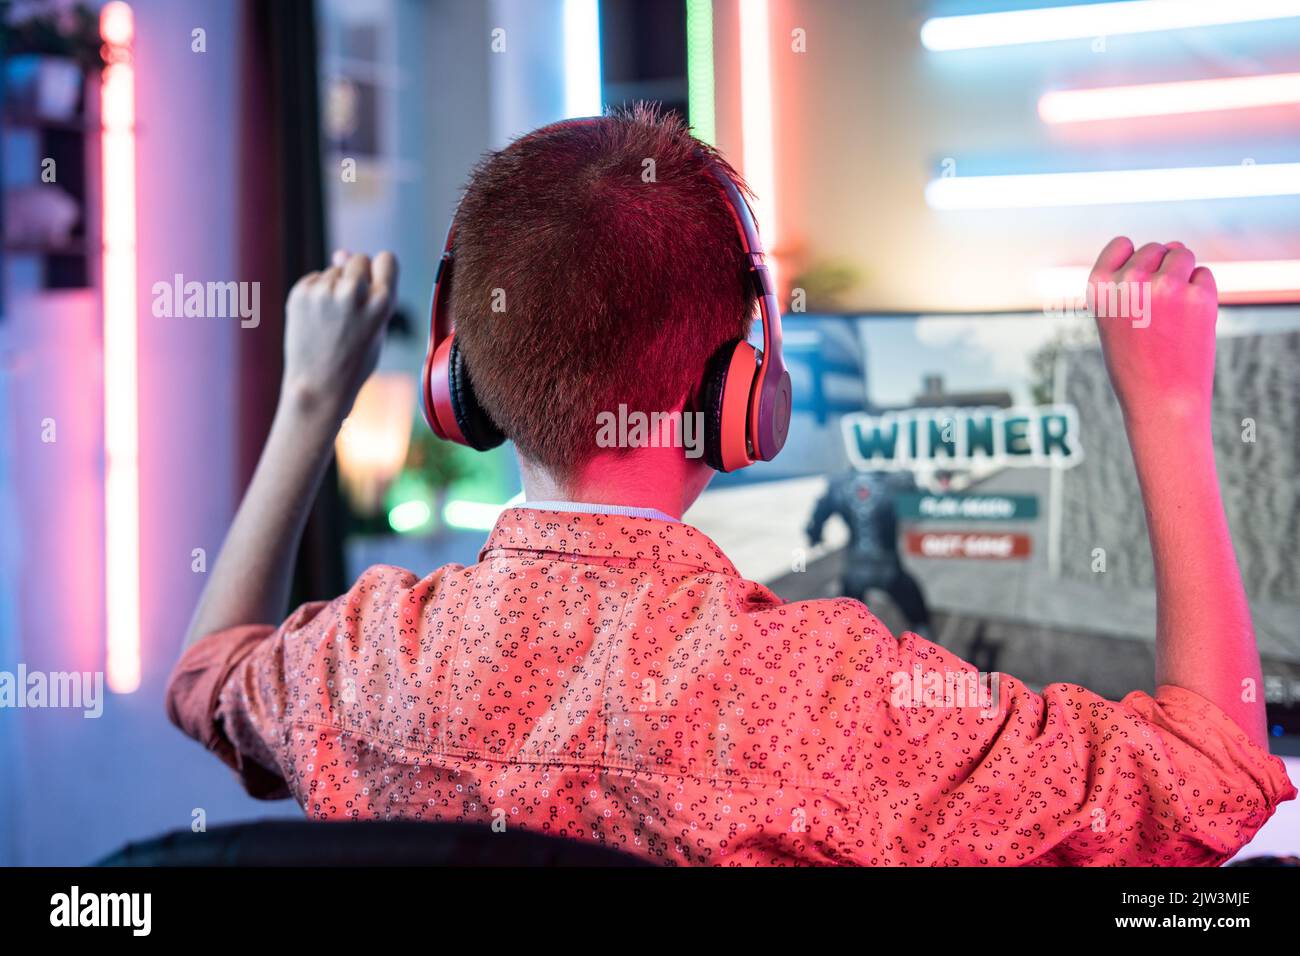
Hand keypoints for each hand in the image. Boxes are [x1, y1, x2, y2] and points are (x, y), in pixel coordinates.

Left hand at [282, 250, 399, 420]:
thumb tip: (340, 252)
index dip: (381, 271)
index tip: (375, 287)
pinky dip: (316, 295)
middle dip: (356, 277)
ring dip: (334, 288)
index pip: (386, 259)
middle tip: (351, 310)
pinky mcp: (300, 294)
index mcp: (382, 303)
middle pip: (358, 259)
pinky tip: (317, 320)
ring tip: (332, 322)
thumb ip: (368, 289)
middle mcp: (353, 293)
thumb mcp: (376, 327)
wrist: (319, 388)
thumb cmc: (353, 361)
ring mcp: (324, 293)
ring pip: (334, 271)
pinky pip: (314, 280)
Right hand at [1087, 237, 1216, 427]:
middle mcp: (1128, 282)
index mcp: (1099, 288)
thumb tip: (1174, 247)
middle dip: (1162, 268)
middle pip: (1155, 248)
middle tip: (1160, 309)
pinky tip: (1190, 320)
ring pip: (1182, 254)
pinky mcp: (1197, 296)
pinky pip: (1204, 274)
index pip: (1121, 244)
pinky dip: (1202, 292)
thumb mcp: (1113, 319)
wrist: (1160, 401)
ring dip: (1183, 274)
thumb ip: (1130, 283)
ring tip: (1175, 311)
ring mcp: (1164, 286)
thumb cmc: (1135, 363)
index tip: (1137, 287)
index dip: (1133, 260)